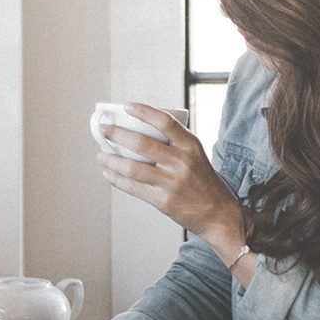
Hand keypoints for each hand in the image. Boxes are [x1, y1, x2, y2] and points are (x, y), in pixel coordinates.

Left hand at [97, 103, 241, 243]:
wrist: (218, 213)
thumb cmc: (202, 180)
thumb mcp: (195, 154)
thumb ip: (174, 142)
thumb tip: (138, 128)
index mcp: (190, 145)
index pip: (165, 121)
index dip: (143, 111)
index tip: (126, 106)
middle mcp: (182, 162)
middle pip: (142, 143)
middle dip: (117, 135)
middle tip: (103, 129)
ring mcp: (172, 182)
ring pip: (132, 168)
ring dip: (111, 160)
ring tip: (100, 155)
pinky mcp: (163, 201)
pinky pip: (133, 187)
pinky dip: (116, 179)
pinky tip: (108, 173)